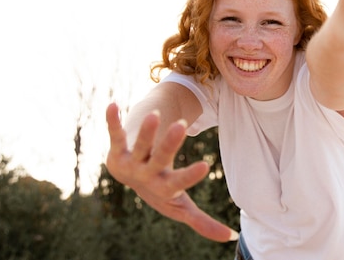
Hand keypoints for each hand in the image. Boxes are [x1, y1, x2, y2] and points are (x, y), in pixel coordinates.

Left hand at [105, 103, 237, 241]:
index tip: (205, 164)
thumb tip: (231, 238)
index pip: (178, 183)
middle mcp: (146, 175)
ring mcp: (131, 162)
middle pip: (159, 158)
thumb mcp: (181, 207)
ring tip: (155, 114)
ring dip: (146, 130)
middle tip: (182, 125)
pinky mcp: (117, 149)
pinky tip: (112, 105)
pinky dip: (112, 121)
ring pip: (140, 144)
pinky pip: (115, 135)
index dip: (189, 176)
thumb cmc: (160, 189)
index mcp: (164, 187)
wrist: (128, 177)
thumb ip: (202, 222)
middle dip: (169, 144)